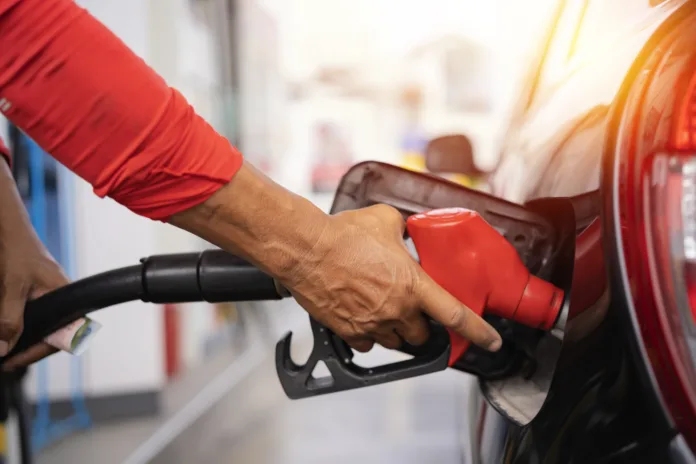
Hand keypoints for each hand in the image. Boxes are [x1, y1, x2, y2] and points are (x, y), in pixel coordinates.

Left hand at [0, 161, 67, 369]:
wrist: (5, 225)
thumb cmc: (16, 249)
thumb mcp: (12, 287)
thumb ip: (9, 319)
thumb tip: (3, 349)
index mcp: (64, 294)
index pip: (64, 334)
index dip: (40, 351)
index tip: (14, 361)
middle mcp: (57, 295)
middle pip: (50, 332)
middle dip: (28, 348)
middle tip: (6, 360)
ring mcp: (43, 292)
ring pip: (37, 323)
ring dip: (19, 336)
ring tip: (2, 348)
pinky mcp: (29, 288)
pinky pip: (27, 312)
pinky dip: (12, 322)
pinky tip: (3, 329)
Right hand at [282, 204, 501, 352]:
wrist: (306, 250)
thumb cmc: (343, 234)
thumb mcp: (384, 219)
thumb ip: (402, 229)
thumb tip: (404, 230)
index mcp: (413, 285)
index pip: (456, 314)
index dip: (479, 331)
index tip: (491, 340)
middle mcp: (396, 310)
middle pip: (422, 335)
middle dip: (421, 325)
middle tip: (413, 310)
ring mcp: (372, 324)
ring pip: (395, 342)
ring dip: (396, 330)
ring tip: (384, 310)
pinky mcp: (349, 331)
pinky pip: (368, 344)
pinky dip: (369, 335)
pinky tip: (363, 316)